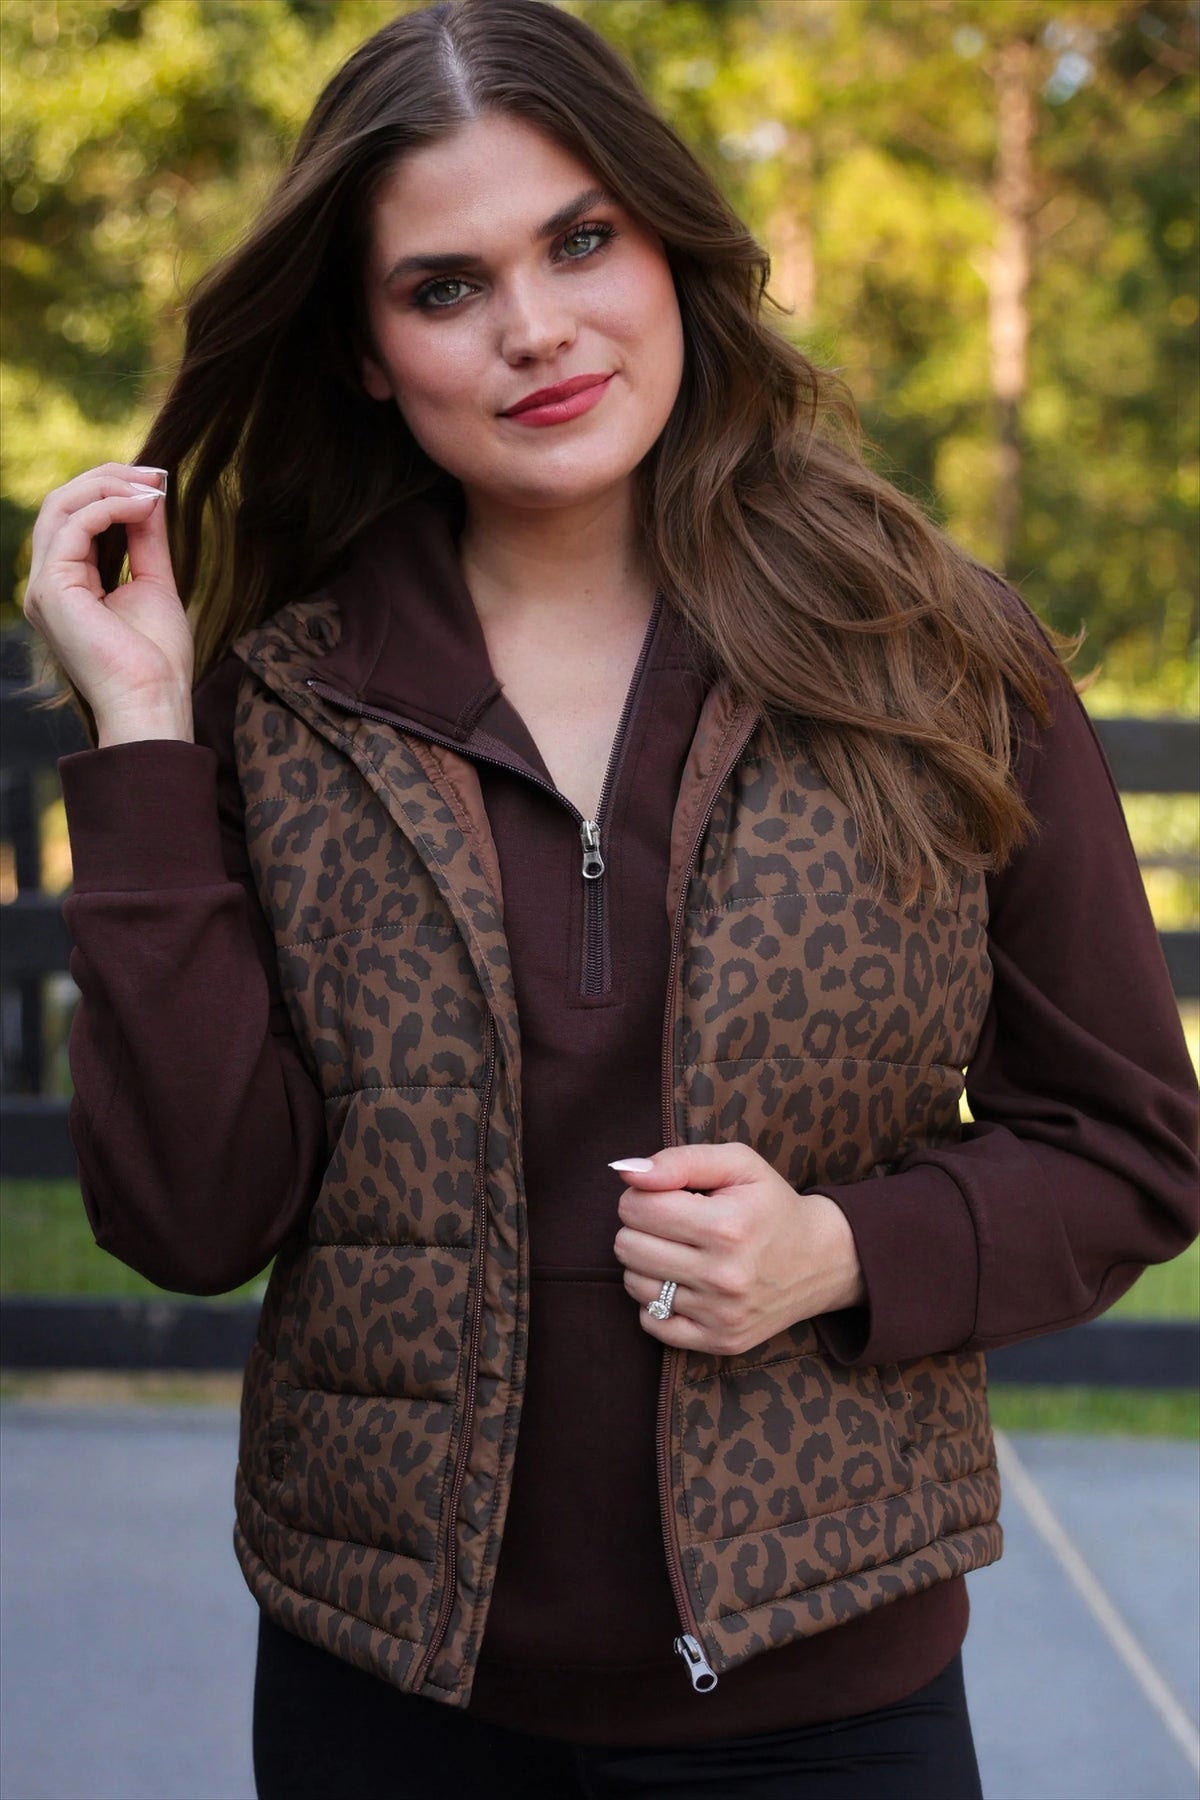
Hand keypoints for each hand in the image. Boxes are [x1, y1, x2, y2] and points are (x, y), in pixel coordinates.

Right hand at [23, 462, 193, 744]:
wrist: (154, 702)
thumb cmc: (157, 659)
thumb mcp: (154, 583)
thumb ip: (146, 539)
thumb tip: (149, 493)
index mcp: (67, 584)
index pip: (75, 517)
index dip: (111, 488)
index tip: (156, 481)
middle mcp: (47, 583)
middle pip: (61, 503)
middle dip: (108, 478)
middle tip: (155, 474)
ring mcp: (44, 587)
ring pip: (60, 507)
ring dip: (109, 486)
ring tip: (152, 487)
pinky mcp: (52, 589)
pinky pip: (73, 527)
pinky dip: (109, 507)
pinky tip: (143, 507)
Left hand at [611, 1144, 864, 1353]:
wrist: (821, 1259)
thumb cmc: (770, 1204)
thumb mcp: (738, 1164)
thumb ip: (680, 1160)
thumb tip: (625, 1171)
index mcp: (727, 1225)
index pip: (636, 1207)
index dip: (643, 1194)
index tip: (668, 1196)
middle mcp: (723, 1275)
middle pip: (627, 1246)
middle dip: (641, 1227)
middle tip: (673, 1224)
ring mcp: (721, 1314)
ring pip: (634, 1284)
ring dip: (648, 1263)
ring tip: (680, 1251)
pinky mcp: (720, 1341)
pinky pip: (651, 1323)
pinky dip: (657, 1301)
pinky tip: (683, 1283)